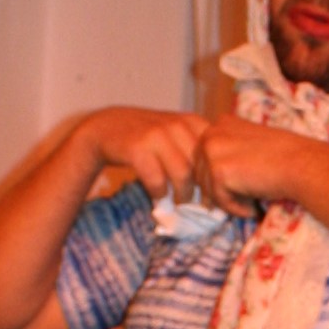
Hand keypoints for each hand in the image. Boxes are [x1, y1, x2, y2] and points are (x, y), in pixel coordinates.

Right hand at [82, 108, 208, 202]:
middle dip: (203, 192)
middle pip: (202, 168)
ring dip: (182, 196)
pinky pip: (157, 180)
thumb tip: (221, 182)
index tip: (214, 196)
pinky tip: (158, 197)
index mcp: (191, 122)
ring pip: (182, 175)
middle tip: (200, 207)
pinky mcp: (138, 148)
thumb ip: (197, 148)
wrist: (107, 128)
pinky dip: (159, 194)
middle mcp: (176, 125)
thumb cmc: (147, 137)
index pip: (215, 154)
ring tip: (180, 204)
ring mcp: (157, 135)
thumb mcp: (176, 132)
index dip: (216, 179)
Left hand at [193, 117, 314, 216]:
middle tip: (247, 197)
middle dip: (221, 192)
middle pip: (201, 175)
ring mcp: (213, 151)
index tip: (242, 186)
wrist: (301, 164)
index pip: (203, 160)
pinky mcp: (219, 171)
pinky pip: (219, 201)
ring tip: (252, 201)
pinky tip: (253, 206)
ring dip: (230, 202)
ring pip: (208, 190)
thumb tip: (208, 183)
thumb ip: (227, 152)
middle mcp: (211, 133)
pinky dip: (236, 209)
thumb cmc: (283, 157)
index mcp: (219, 124)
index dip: (219, 179)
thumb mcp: (248, 144)